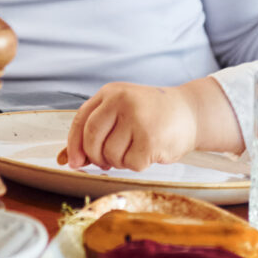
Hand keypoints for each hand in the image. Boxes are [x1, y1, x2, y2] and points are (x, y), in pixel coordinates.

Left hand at [64, 82, 212, 172]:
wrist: (191, 112)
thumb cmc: (153, 115)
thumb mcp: (122, 112)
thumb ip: (96, 131)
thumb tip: (66, 159)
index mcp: (110, 93)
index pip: (81, 121)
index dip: (73, 145)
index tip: (72, 162)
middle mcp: (121, 101)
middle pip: (92, 140)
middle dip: (96, 157)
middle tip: (106, 162)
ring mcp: (137, 119)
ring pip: (111, 155)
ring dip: (120, 161)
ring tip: (135, 149)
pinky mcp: (150, 138)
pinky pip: (131, 164)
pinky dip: (137, 165)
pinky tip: (149, 152)